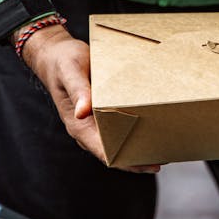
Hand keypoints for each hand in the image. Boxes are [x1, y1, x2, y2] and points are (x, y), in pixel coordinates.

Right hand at [16, 24, 160, 173]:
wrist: (54, 54)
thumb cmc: (61, 61)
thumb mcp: (70, 71)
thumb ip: (78, 91)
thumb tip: (83, 113)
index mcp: (78, 125)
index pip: (104, 153)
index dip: (127, 162)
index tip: (149, 164)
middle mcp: (86, 128)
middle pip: (114, 153)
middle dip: (137, 159)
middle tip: (164, 157)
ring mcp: (94, 123)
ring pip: (117, 143)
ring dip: (137, 147)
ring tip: (162, 147)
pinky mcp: (100, 113)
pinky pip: (118, 128)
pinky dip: (134, 132)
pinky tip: (150, 129)